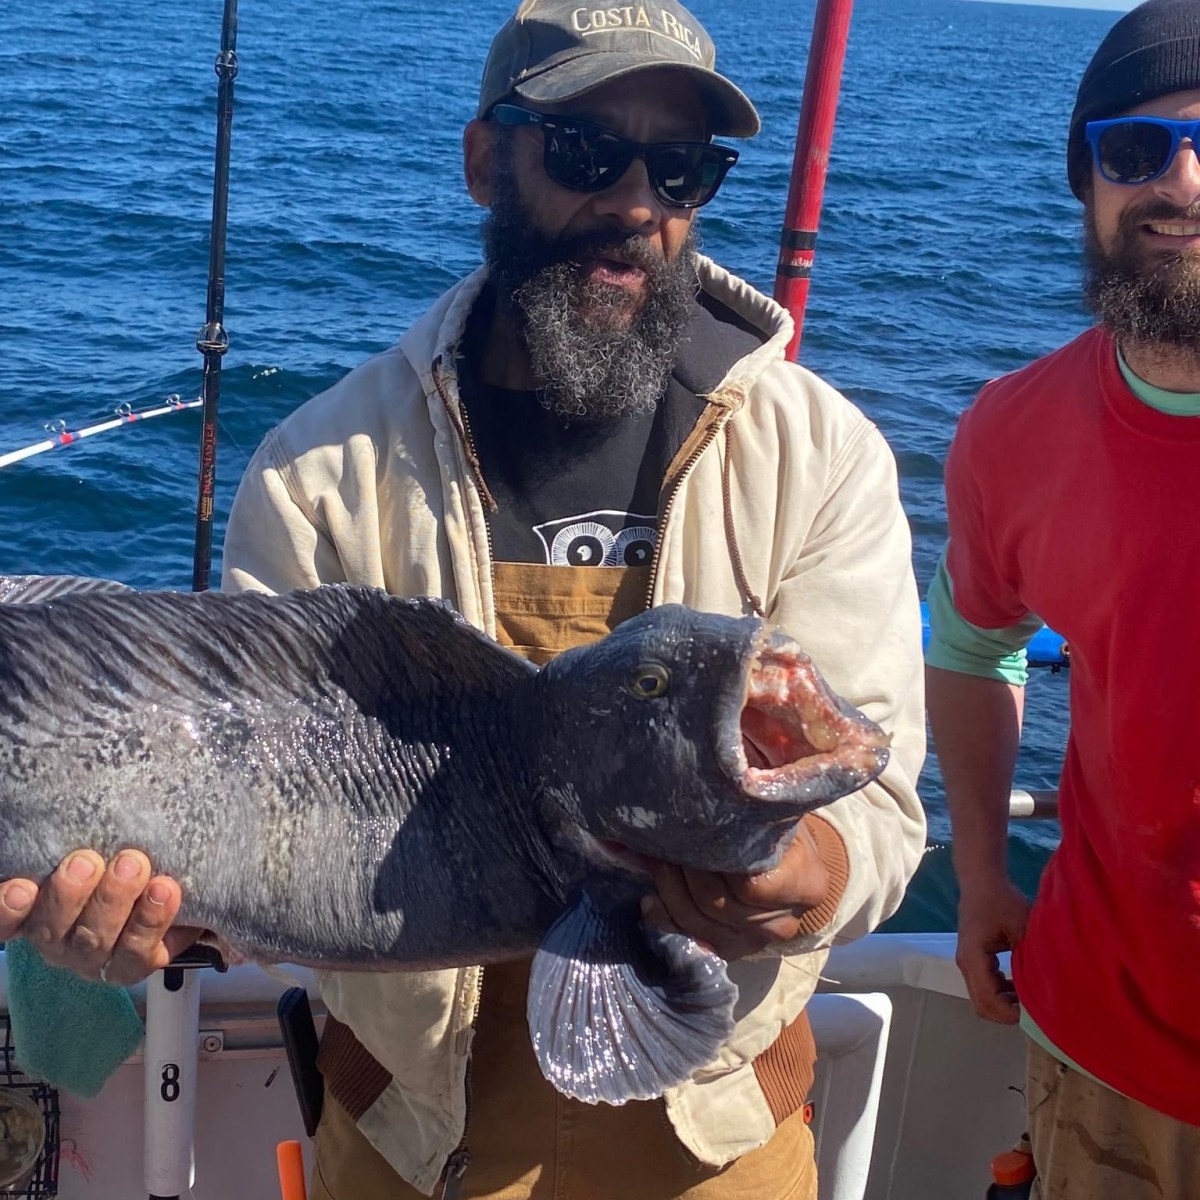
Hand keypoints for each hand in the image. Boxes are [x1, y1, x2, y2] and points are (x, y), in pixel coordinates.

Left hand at [0, 850, 200, 986]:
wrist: (101, 863)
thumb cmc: (155, 877)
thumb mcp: (193, 895)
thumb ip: (213, 903)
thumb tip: (249, 910)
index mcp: (133, 954)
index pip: (140, 954)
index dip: (151, 924)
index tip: (168, 886)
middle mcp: (89, 952)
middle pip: (96, 943)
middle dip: (115, 903)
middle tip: (131, 862)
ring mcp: (51, 937)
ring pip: (54, 933)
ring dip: (69, 899)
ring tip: (84, 862)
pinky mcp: (20, 917)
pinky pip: (5, 927)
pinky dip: (11, 910)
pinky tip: (22, 888)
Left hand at [642, 821, 830, 960]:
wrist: (793, 866)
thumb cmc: (780, 830)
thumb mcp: (775, 814)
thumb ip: (748, 813)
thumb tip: (702, 793)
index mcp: (805, 885)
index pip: (750, 885)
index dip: (718, 858)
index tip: (697, 829)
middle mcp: (783, 924)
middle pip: (716, 903)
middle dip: (683, 869)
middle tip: (666, 839)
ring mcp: (756, 943)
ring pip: (696, 922)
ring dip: (668, 889)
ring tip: (656, 860)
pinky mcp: (732, 951)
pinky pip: (689, 940)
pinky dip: (665, 918)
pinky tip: (651, 899)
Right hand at [955, 878, 1030, 1023]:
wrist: (981, 880)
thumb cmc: (1001, 901)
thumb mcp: (1021, 929)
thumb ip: (1030, 960)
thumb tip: (1049, 989)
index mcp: (974, 958)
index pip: (988, 1000)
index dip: (1011, 1013)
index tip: (1036, 1012)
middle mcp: (965, 964)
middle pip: (982, 1006)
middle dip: (1008, 1013)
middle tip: (1035, 1010)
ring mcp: (967, 963)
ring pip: (982, 998)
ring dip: (1005, 1003)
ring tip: (1031, 997)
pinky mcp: (972, 959)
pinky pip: (984, 986)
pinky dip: (1001, 992)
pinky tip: (1021, 984)